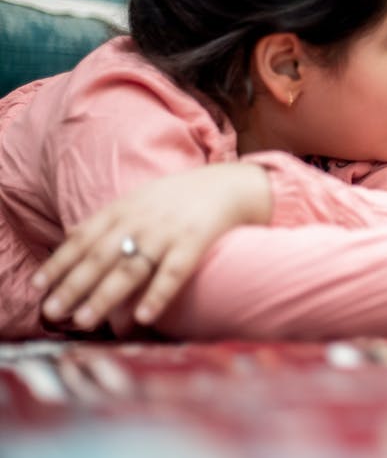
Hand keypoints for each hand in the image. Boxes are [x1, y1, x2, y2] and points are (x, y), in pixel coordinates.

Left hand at [32, 163, 271, 329]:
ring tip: (85, 320)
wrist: (227, 186)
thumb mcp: (138, 199)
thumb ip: (106, 219)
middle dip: (73, 285)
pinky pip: (173, 273)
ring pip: (129, 268)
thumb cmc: (179, 197)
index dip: (59, 262)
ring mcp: (167, 233)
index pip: (82, 238)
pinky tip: (143, 316)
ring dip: (105, 295)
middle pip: (99, 257)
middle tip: (53, 311)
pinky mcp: (194, 244)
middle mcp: (140, 221)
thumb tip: (69, 238)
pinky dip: (157, 295)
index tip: (39, 285)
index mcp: (122, 209)